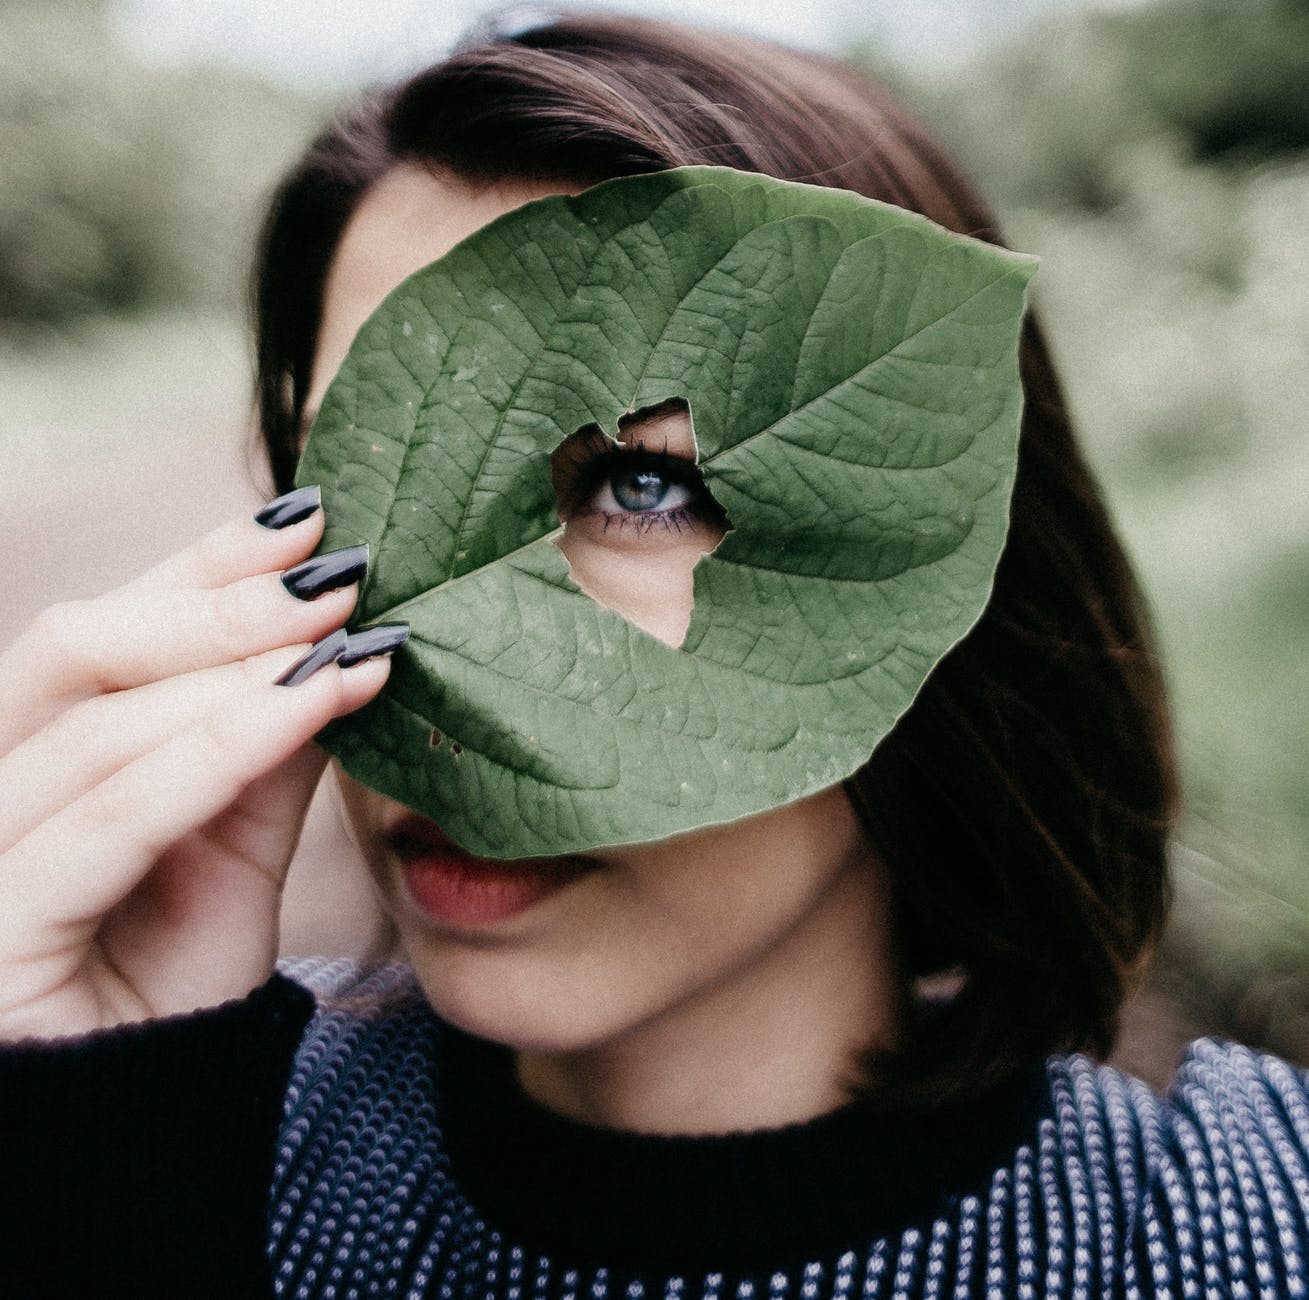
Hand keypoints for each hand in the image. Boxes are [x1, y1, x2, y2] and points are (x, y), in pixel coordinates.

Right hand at [0, 489, 397, 1041]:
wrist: (129, 1142)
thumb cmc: (168, 993)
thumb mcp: (232, 855)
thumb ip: (263, 757)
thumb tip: (335, 650)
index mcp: (31, 766)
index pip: (103, 639)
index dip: (197, 571)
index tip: (306, 521)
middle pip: (74, 652)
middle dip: (214, 602)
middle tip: (338, 570)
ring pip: (90, 721)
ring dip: (231, 665)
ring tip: (345, 631)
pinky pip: (109, 820)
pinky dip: (216, 751)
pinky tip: (309, 705)